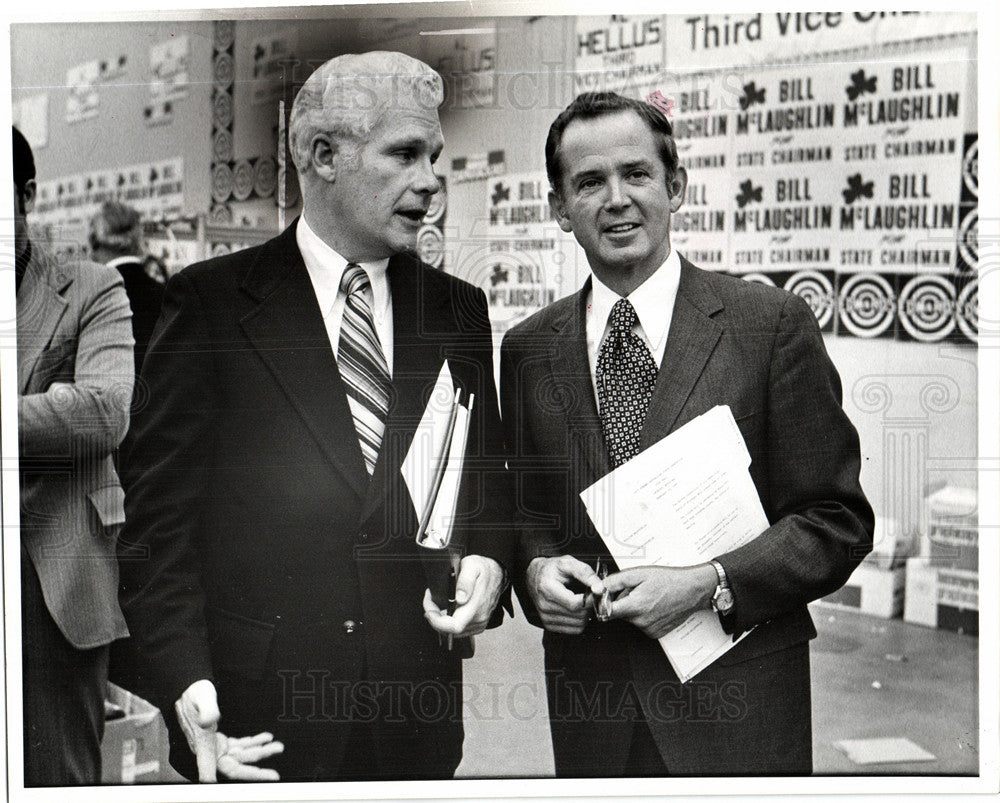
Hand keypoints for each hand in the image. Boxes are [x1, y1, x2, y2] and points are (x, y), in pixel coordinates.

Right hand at [175, 680, 283, 780]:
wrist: (189, 689)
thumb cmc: (194, 693)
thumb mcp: (201, 698)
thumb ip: (207, 710)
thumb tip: (210, 721)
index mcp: (201, 743)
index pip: (208, 766)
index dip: (211, 778)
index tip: (215, 788)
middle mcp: (210, 750)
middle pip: (234, 767)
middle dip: (255, 772)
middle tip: (273, 776)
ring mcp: (217, 747)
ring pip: (241, 756)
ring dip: (261, 752)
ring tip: (278, 747)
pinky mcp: (222, 741)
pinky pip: (241, 745)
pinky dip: (255, 742)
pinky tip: (266, 738)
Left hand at [423, 554, 503, 637]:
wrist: (498, 574)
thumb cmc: (484, 569)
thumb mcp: (472, 566)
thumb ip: (465, 581)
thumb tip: (460, 598)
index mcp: (476, 606)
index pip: (454, 626)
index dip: (437, 622)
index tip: (429, 609)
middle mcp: (479, 618)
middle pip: (449, 631)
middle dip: (434, 618)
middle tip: (430, 601)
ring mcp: (479, 623)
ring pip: (452, 632)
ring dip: (440, 620)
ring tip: (436, 604)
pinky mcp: (479, 625)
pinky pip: (459, 631)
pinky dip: (448, 623)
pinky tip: (446, 610)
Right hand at [526, 556, 604, 633]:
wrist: (534, 577)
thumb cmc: (552, 569)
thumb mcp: (568, 562)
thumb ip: (585, 573)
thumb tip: (599, 588)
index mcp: (547, 589)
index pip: (574, 604)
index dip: (589, 600)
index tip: (595, 593)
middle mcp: (544, 606)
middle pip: (578, 616)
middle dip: (589, 606)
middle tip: (591, 596)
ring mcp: (545, 618)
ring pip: (578, 625)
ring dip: (586, 614)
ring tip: (583, 601)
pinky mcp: (549, 625)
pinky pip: (574, 630)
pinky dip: (580, 621)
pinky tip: (577, 610)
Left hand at [602, 564, 716, 638]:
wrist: (692, 590)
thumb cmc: (669, 580)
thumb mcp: (639, 574)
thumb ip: (615, 582)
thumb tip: (598, 588)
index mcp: (635, 607)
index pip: (606, 612)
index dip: (602, 604)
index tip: (603, 598)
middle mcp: (641, 622)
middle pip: (619, 613)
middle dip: (622, 602)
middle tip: (635, 591)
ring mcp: (649, 629)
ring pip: (630, 619)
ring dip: (633, 609)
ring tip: (648, 597)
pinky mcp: (656, 633)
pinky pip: (641, 624)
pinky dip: (643, 616)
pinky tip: (654, 606)